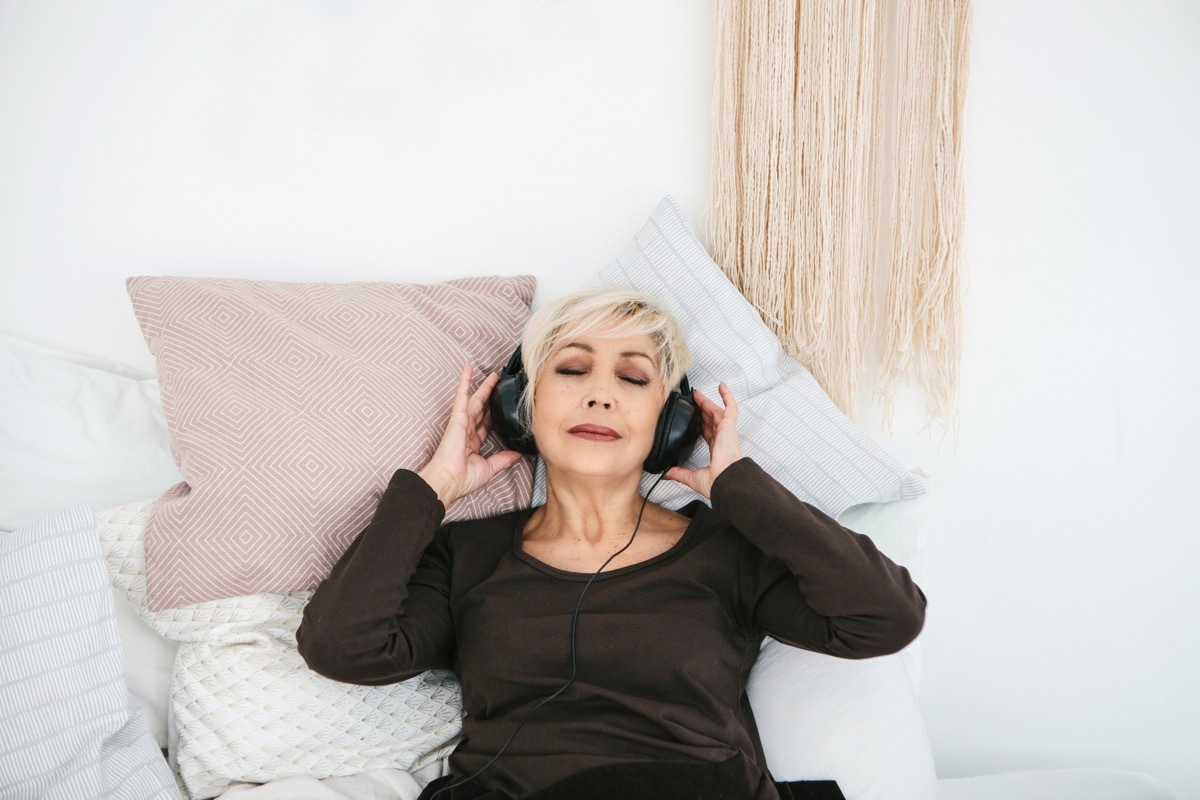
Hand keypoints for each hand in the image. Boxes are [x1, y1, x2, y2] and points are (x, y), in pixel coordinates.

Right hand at [418, 363, 523, 506]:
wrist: (449, 480)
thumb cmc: (462, 479)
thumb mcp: (489, 468)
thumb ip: (502, 459)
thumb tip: (517, 454)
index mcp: (472, 443)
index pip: (486, 426)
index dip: (495, 416)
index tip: (503, 409)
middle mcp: (467, 431)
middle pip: (482, 409)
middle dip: (491, 397)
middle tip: (500, 385)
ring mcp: (462, 422)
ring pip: (476, 399)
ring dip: (484, 386)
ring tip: (493, 374)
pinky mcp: (457, 417)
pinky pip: (462, 396)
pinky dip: (465, 382)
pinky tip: (468, 368)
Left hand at [663, 381, 741, 499]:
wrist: (726, 481)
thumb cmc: (717, 482)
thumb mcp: (693, 478)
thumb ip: (680, 473)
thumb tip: (666, 473)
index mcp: (716, 451)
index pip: (707, 433)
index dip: (700, 424)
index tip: (693, 419)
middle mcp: (722, 440)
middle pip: (710, 420)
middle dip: (702, 410)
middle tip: (692, 401)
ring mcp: (726, 432)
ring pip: (716, 412)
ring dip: (707, 402)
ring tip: (697, 394)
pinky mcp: (729, 427)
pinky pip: (731, 408)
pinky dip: (727, 396)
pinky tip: (721, 386)